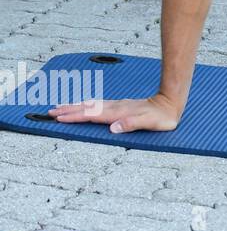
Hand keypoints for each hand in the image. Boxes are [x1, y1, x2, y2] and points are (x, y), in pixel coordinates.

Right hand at [48, 94, 181, 133]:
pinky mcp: (121, 105)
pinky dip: (87, 105)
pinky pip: (99, 104)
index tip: (59, 118)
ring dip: (75, 106)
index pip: (92, 116)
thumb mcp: (150, 123)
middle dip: (69, 110)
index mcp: (118, 114)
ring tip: (61, 107)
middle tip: (50, 112)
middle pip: (87, 108)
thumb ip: (132, 124)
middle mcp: (115, 108)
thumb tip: (113, 128)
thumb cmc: (162, 117)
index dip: (75, 117)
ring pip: (92, 105)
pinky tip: (84, 105)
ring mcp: (118, 105)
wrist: (171, 102)